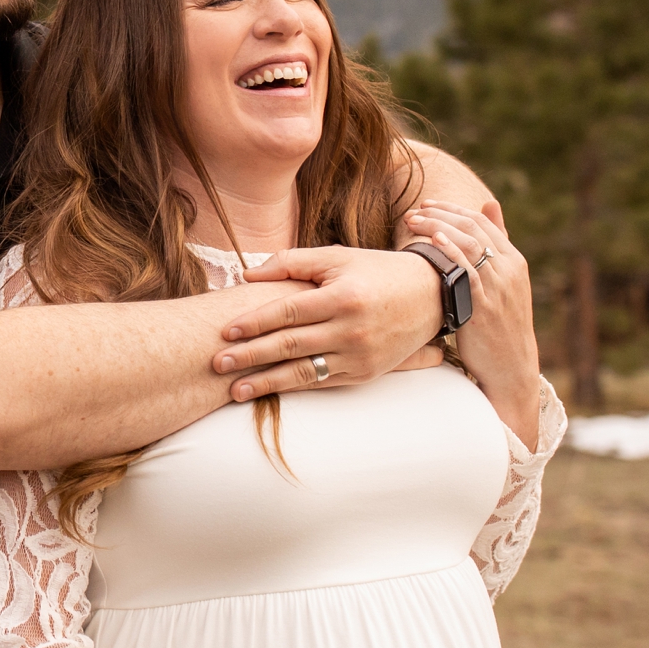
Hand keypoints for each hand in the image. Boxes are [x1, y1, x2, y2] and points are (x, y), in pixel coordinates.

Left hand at [214, 247, 444, 399]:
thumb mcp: (338, 257)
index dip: (254, 322)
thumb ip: (292, 262)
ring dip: (265, 382)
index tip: (225, 331)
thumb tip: (248, 274)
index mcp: (342, 295)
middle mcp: (351, 328)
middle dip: (249, 355)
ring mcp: (359, 355)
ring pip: (303, 371)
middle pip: (289, 344)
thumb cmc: (377, 271)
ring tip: (234, 389)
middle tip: (216, 363)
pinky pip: (322, 382)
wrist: (432, 296)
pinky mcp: (365, 373)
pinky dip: (293, 388)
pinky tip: (268, 390)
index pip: (288, 311)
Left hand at [401, 199, 540, 446]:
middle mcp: (509, 270)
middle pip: (474, 227)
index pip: (482, 221)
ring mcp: (498, 288)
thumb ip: (497, 247)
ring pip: (470, 244)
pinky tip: (434, 242)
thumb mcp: (504, 284)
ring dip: (438, 227)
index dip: (452, 208)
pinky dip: (453, 253)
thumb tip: (489, 205)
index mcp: (514, 261)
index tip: (426, 204)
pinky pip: (469, 273)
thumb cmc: (500, 327)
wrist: (511, 368)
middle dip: (440, 214)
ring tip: (413, 221)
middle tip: (413, 212)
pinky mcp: (485, 308)